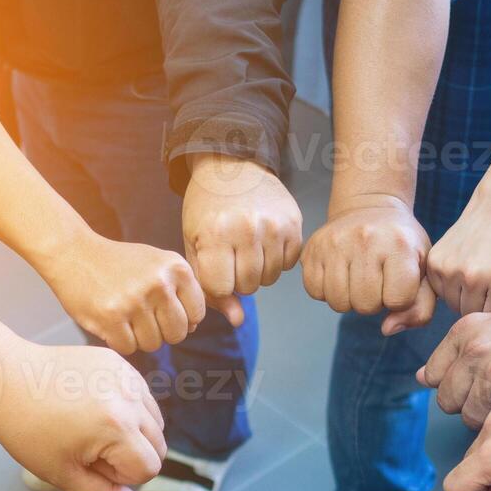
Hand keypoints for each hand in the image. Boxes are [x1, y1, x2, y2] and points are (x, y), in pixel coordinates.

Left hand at [0, 343, 165, 490]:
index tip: (92, 465)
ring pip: (155, 420)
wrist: (7, 379)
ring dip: (134, 433)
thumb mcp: (61, 474)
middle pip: (158, 446)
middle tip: (92, 450)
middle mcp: (130, 399)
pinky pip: (141, 396)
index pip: (149, 469)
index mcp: (117, 428)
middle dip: (132, 456)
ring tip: (95, 429)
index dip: (122, 476)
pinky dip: (128, 408)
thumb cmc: (27, 428)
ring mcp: (127, 376)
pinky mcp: (120, 363)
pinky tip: (96, 408)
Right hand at [45, 236, 206, 354]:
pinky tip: (111, 322)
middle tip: (142, 319)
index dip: (181, 320)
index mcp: (176, 268)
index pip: (196, 314)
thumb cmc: (118, 263)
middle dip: (162, 333)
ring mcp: (135, 302)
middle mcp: (159, 284)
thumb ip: (180, 291)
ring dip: (138, 338)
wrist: (73, 253)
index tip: (163, 312)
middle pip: (177, 334)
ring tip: (125, 317)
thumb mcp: (157, 264)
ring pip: (153, 344)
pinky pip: (128, 348)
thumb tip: (193, 327)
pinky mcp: (111, 318)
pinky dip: (119, 341)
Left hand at [182, 155, 303, 325]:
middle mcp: (247, 229)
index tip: (213, 266)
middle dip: (237, 278)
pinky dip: (276, 260)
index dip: (216, 283)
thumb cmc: (206, 211)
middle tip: (230, 255)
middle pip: (248, 287)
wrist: (230, 167)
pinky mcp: (294, 224)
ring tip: (246, 247)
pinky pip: (288, 265)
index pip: (221, 288)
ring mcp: (274, 226)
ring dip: (257, 271)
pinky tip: (263, 241)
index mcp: (216, 234)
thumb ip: (210, 288)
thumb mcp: (196, 246)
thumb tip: (238, 322)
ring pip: (269, 279)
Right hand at [300, 196, 435, 332]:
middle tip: (376, 281)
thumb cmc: (401, 243)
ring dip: (349, 299)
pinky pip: (315, 292)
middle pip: (365, 305)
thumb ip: (420, 307)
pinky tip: (339, 274)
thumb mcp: (424, 269)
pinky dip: (327, 291)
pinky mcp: (312, 249)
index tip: (397, 281)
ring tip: (357, 278)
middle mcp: (365, 240)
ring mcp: (335, 243)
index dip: (398, 299)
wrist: (370, 206)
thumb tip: (387, 329)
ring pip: (338, 303)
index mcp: (399, 245)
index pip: (397, 301)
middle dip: (373, 301)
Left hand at [420, 299, 490, 428]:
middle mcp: (472, 345)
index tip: (482, 385)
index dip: (458, 386)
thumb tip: (422, 378)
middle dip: (469, 403)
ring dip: (487, 416)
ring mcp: (489, 366)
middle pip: (446, 397)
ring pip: (465, 414)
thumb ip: (462, 353)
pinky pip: (488, 421)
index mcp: (466, 328)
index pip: (434, 374)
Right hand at [424, 198, 490, 314]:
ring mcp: (452, 269)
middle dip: (479, 306)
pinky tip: (462, 270)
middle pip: (469, 314)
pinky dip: (449, 286)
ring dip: (463, 297)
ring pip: (452, 305)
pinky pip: (439, 291)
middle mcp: (475, 277)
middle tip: (488, 286)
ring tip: (476, 277)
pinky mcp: (435, 262)